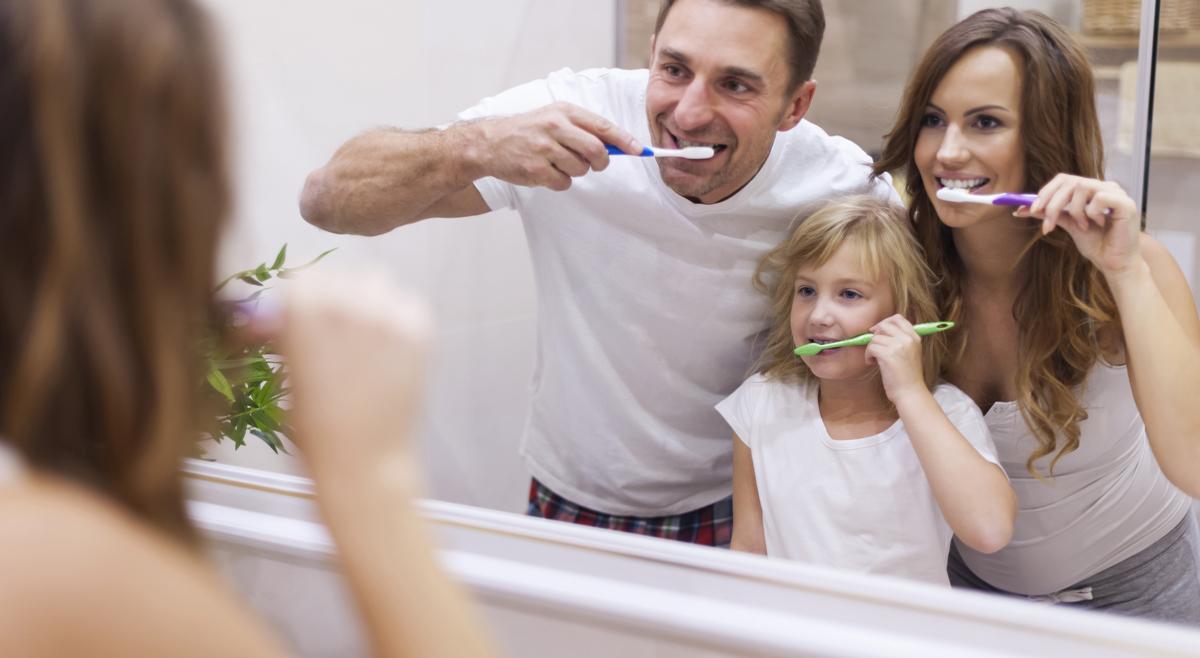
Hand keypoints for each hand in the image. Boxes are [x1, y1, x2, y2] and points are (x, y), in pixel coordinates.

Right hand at [271, 270, 432, 481]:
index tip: (299, 310)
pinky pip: (407, 302)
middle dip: (331, 298)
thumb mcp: (287, 371)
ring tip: (362, 336)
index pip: (300, 274)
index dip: (299, 294)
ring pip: (375, 282)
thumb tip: (274, 315)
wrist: (362, 460)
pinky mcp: (419, 329)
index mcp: (302, 309)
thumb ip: (285, 333)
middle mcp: (346, 301)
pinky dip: (398, 316)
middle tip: (331, 330)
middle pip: (338, 276)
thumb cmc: (315, 426)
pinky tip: (388, 348)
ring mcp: (387, 313)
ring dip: (366, 300)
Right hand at [469, 101, 641, 190]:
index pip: (601, 126)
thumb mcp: (554, 118)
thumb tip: (616, 146)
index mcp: (563, 112)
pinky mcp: (536, 170)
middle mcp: (555, 127)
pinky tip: (546, 172)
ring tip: (557, 163)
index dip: (624, 140)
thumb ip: (582, 128)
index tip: (639, 150)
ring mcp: (544, 149)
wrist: (490, 143)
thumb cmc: (528, 131)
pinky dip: (559, 182)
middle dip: (601, 161)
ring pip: (580, 169)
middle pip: (596, 150)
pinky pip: (564, 183)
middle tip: (595, 164)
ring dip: (575, 171)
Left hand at [864, 315, 925, 404]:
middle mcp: (908, 339)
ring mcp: (898, 346)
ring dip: (870, 348)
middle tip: (874, 347)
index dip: (885, 322)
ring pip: (875, 338)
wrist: (910, 392)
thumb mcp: (910, 352)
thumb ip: (901, 340)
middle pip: (884, 325)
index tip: (877, 331)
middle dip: (875, 335)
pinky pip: (871, 347)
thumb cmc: (907, 376)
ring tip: (874, 359)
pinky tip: (871, 363)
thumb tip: (880, 330)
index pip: (898, 318)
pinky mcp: (888, 355)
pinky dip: (868, 355)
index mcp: (914, 337)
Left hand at [1014, 174, 1141, 278]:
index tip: (1031, 208)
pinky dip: (1092, 213)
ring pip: (1083, 187)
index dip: (1045, 192)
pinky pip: (1100, 198)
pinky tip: (1099, 224)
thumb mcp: (1068, 225)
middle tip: (1048, 223)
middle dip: (1053, 203)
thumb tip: (1022, 208)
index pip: (1064, 179)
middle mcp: (1103, 187)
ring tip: (1083, 226)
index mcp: (1091, 189)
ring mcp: (1116, 193)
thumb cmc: (1096, 243)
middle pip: (1070, 181)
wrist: (1113, 262)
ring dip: (1075, 211)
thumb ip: (1049, 213)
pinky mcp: (1126, 203)